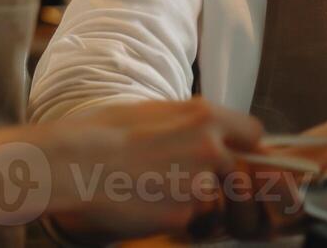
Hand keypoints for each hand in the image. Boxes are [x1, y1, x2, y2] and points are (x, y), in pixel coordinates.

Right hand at [43, 97, 262, 240]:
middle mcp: (210, 151)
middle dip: (214, 173)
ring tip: (152, 185)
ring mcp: (198, 186)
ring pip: (208, 196)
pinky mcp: (180, 216)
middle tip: (178, 172)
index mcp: (205, 117)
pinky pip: (185, 217)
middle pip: (234, 170)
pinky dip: (169, 212)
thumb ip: (191, 120)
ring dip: (190, 195)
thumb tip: (208, 126)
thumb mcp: (155, 109)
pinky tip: (142, 201)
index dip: (241, 144)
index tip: (230, 150)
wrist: (74, 164)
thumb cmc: (104, 130)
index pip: (253, 133)